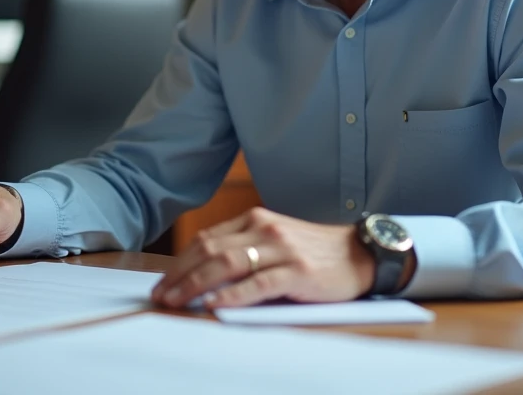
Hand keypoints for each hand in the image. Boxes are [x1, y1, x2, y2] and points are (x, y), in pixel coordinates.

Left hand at [150, 207, 374, 308]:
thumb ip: (245, 247)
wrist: (360, 253)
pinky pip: (257, 283)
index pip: (207, 239)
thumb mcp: (276, 239)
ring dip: (196, 284)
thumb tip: (204, 273)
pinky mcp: (298, 272)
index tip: (163, 282)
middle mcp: (265, 229)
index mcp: (255, 219)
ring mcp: (281, 249)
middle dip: (180, 275)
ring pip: (227, 264)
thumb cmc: (315, 251)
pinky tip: (214, 303)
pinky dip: (232, 294)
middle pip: (210, 250)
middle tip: (161, 296)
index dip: (180, 262)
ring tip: (177, 301)